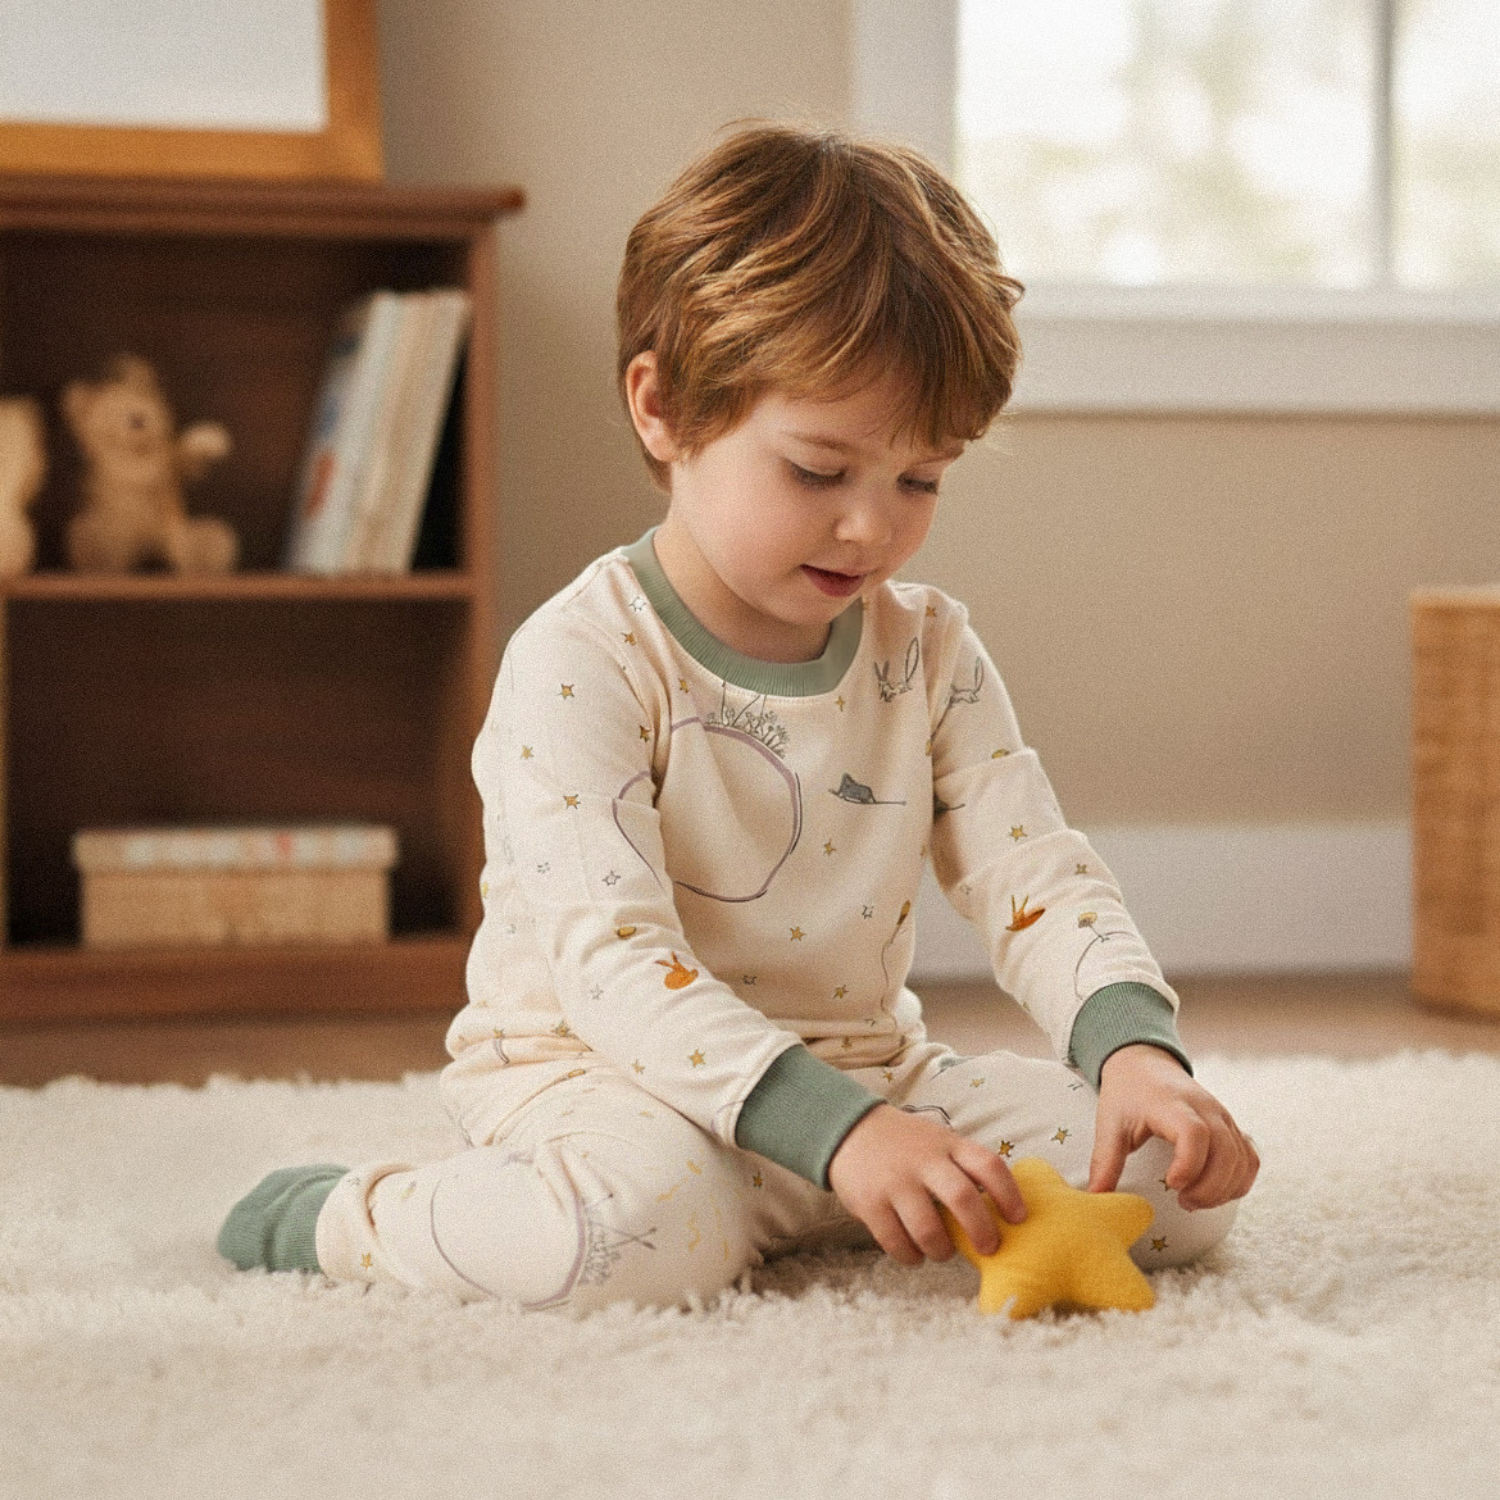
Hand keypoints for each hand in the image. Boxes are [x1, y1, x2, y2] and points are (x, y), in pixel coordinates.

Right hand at [827, 1103, 1025, 1265]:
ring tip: (942, 1251)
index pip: (988, 1165)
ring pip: (929, 1231)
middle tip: (988, 1248)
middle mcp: (923, 1161)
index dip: (1009, 1194)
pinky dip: (911, 1257)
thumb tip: (999, 1213)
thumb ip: (962, 1167)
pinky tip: (914, 1254)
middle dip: (981, 1231)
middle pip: (962, 1199)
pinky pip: (896, 1243)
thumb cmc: (905, 1144)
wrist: (849, 1130)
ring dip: (942, 1251)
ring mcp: (895, 1182)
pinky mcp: (870, 1203)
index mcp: (947, 1144)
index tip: (1018, 1219)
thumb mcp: (938, 1141)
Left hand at [1090, 1044, 1258, 1209]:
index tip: (1173, 1184)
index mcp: (1171, 1104)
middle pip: (1225, 1151)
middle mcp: (1205, 1108)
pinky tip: (1215, 1192)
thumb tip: (1095, 1200)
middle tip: (1183, 1202)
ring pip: (1242, 1158)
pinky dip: (1239, 1181)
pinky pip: (1249, 1157)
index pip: (1195, 1133)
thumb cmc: (1126, 1093)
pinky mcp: (1231, 1126)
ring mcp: (1222, 1116)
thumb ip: (1105, 1162)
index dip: (1190, 1164)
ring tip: (1194, 1200)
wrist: (1143, 1062)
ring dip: (1224, 1189)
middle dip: (1209, 1187)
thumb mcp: (1109, 1124)